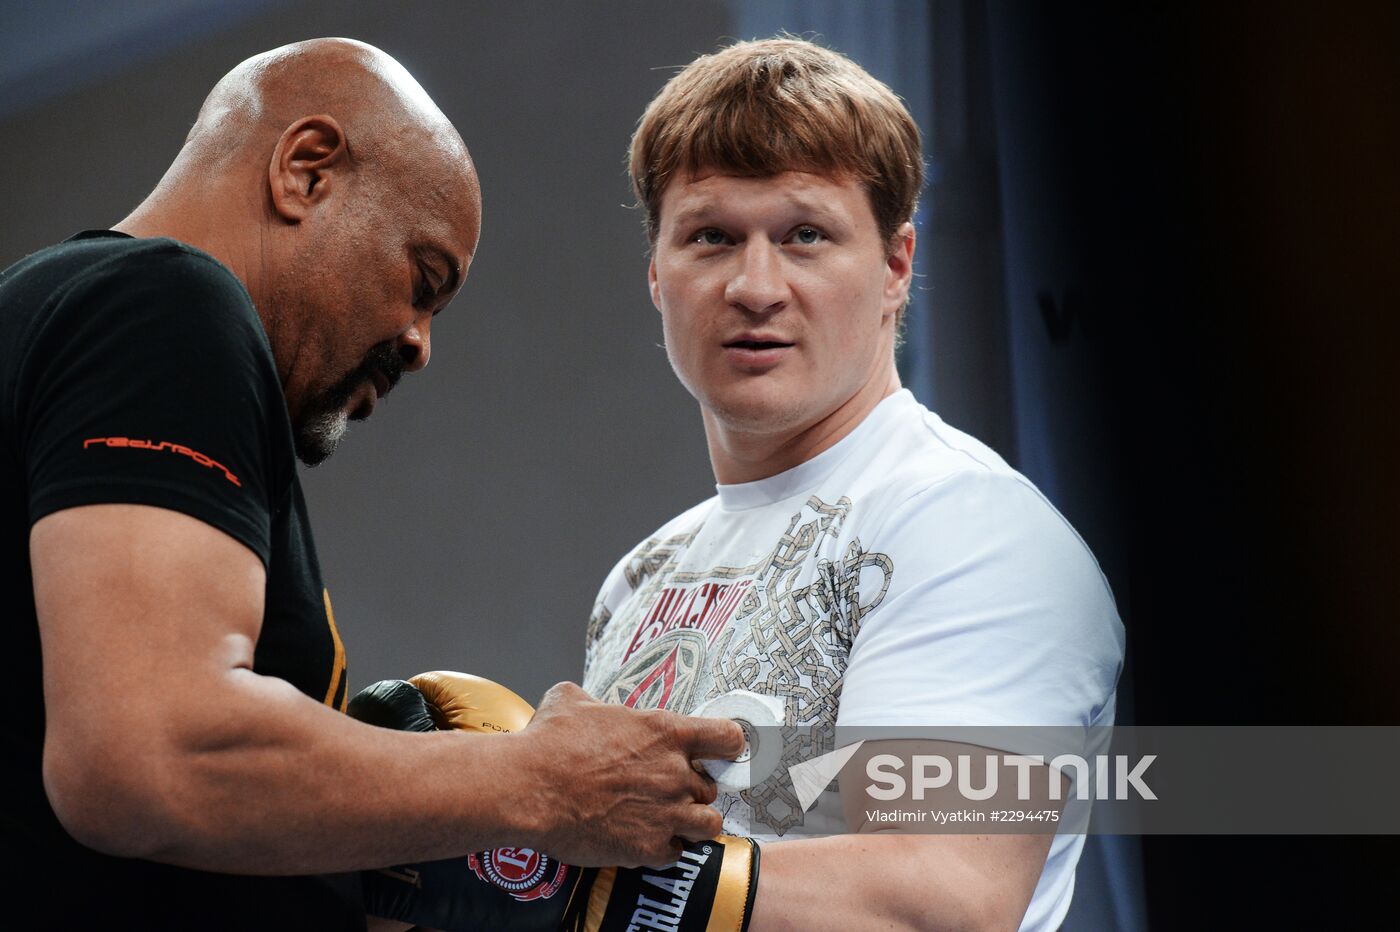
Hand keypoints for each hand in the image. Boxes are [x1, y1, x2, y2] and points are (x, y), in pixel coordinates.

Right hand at [515, 682, 743, 866]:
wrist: (527, 789)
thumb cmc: (548, 744)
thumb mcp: (570, 701)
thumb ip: (594, 702)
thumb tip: (586, 702)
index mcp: (665, 732)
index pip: (728, 738)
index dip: (727, 746)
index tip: (720, 752)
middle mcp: (674, 773)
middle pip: (712, 787)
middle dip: (691, 789)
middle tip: (663, 790)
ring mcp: (666, 813)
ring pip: (708, 824)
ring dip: (691, 822)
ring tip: (665, 820)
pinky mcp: (649, 848)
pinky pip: (676, 852)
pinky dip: (663, 849)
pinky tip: (641, 839)